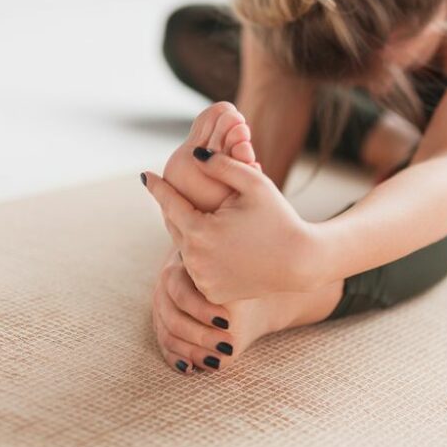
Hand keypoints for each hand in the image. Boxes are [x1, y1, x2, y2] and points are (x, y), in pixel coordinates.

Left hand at [143, 148, 320, 303]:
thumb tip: (194, 154)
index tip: (145, 175)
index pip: (170, 203)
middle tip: (176, 194)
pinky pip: (197, 268)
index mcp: (201, 231)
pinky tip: (213, 243)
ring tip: (202, 218)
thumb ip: (222, 165)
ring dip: (189, 232)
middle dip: (176, 208)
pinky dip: (200, 254)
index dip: (157, 187)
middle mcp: (196, 259)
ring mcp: (202, 279)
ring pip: (185, 247)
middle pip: (175, 226)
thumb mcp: (254, 182)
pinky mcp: (210, 292)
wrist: (301, 261)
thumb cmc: (279, 217)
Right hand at [150, 249, 236, 372]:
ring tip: (216, 362)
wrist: (221, 275)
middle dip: (201, 337)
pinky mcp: (162, 326)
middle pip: (174, 320)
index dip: (202, 311)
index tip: (228, 322)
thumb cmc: (229, 273)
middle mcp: (163, 290)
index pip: (182, 294)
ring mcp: (159, 309)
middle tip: (228, 346)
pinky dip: (177, 359)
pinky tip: (192, 368)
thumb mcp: (228, 274)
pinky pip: (165, 347)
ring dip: (192, 351)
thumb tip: (232, 314)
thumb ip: (225, 285)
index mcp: (176, 269)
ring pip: (168, 336)